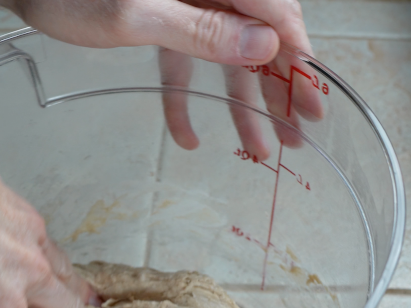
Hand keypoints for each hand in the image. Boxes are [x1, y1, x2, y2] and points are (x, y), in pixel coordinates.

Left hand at [0, 0, 320, 158]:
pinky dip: (184, 101)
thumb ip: (202, 30)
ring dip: (238, 106)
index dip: (296, 60)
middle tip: (296, 135)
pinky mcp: (161, 23)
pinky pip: (182, 65)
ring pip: (222, 59)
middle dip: (275, 91)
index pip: (273, 13)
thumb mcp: (139, 15)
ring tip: (257, 149)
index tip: (312, 101)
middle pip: (255, 40)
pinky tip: (186, 137)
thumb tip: (265, 48)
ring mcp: (185, 4)